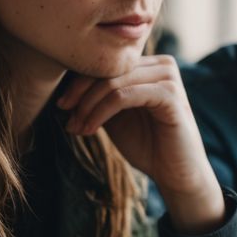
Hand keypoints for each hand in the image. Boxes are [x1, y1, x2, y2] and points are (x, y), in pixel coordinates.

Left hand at [57, 57, 224, 233]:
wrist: (176, 173)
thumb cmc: (147, 144)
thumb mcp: (116, 116)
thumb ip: (98, 98)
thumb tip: (63, 89)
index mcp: (149, 65)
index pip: (107, 64)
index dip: (78, 83)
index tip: (61, 107)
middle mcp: (161, 64)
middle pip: (108, 69)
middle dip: (80, 95)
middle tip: (65, 118)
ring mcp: (168, 77)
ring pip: (113, 82)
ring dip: (88, 106)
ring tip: (77, 127)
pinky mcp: (170, 95)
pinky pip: (125, 96)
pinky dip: (102, 112)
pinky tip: (90, 128)